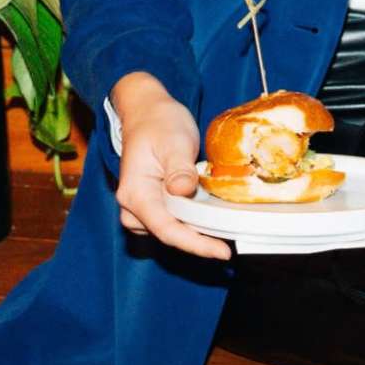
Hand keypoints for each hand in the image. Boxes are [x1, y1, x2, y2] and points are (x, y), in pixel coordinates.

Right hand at [108, 73, 226, 260]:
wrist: (148, 112)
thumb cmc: (159, 124)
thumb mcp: (173, 141)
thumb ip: (179, 168)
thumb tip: (183, 191)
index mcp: (135, 193)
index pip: (165, 228)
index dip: (195, 244)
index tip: (222, 252)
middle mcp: (133, 206)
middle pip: (167, 235)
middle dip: (198, 243)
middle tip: (230, 244)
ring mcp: (142, 207)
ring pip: (169, 231)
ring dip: (195, 234)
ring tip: (224, 231)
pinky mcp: (154, 204)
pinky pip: (172, 222)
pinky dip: (191, 224)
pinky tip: (212, 220)